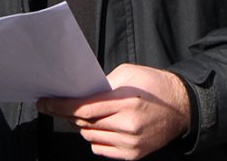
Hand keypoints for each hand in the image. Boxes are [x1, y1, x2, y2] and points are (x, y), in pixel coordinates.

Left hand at [37, 64, 190, 159]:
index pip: (84, 108)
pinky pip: (101, 149)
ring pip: (90, 137)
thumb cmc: (154, 85)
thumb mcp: (129, 74)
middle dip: (69, 115)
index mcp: (126, 101)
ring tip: (89, 115)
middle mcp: (127, 125)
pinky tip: (103, 127)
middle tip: (61, 106)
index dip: (61, 106)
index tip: (44, 103)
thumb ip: (103, 85)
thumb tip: (80, 95)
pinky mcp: (133, 155)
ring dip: (83, 126)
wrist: (182, 107)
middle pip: (84, 124)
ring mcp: (130, 143)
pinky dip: (95, 138)